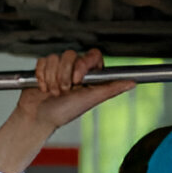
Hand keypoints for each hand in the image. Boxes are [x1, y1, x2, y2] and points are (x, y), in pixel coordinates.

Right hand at [16, 48, 134, 130]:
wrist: (40, 118)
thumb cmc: (65, 112)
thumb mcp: (90, 100)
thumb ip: (111, 89)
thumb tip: (132, 83)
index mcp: (90, 75)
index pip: (92, 55)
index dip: (83, 64)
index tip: (77, 79)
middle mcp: (76, 69)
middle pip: (71, 54)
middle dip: (64, 75)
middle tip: (64, 91)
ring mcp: (60, 68)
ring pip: (55, 58)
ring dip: (52, 78)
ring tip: (54, 92)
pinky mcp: (45, 68)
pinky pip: (43, 61)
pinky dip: (41, 76)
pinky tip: (44, 88)